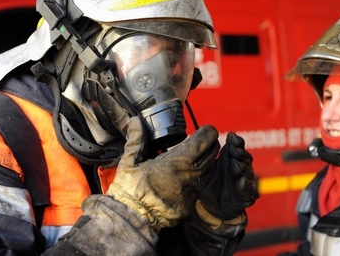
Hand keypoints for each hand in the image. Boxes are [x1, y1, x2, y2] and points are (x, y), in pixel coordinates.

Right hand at [106, 116, 219, 231]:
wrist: (130, 219)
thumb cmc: (128, 190)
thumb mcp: (130, 161)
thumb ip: (136, 138)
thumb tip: (135, 121)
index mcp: (175, 163)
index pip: (201, 143)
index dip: (206, 133)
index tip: (205, 129)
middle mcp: (188, 177)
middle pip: (211, 155)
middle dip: (210, 144)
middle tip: (205, 137)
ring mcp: (191, 192)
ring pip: (208, 171)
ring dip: (206, 160)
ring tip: (199, 153)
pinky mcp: (190, 204)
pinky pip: (200, 186)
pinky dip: (199, 177)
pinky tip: (190, 173)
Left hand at [199, 132, 258, 220]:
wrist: (209, 206)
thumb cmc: (212, 182)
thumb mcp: (213, 164)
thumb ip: (222, 150)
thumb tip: (232, 134)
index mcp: (232, 159)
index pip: (239, 147)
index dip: (237, 143)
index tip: (231, 139)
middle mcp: (240, 169)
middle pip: (245, 158)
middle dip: (239, 154)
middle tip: (232, 152)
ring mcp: (244, 183)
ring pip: (247, 173)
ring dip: (242, 168)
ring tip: (234, 166)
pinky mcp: (245, 197)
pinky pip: (249, 191)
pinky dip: (246, 186)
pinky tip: (241, 182)